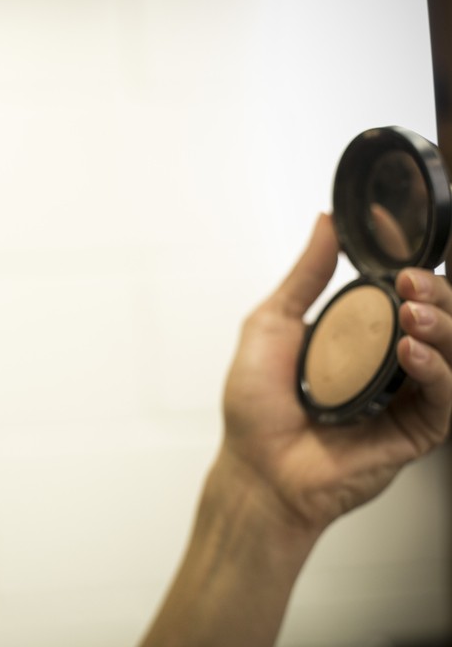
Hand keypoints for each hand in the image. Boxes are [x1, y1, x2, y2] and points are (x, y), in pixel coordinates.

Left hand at [221, 213, 451, 533]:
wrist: (256, 466)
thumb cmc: (257, 406)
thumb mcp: (272, 325)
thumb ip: (305, 276)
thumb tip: (325, 224)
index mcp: (360, 335)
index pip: (403, 292)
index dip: (413, 262)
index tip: (404, 233)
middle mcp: (388, 362)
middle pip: (439, 318)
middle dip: (435, 292)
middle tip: (412, 280)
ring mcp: (404, 396)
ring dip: (442, 325)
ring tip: (412, 311)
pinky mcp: (415, 431)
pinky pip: (445, 398)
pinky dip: (437, 370)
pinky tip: (412, 352)